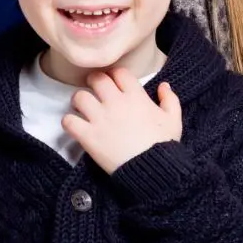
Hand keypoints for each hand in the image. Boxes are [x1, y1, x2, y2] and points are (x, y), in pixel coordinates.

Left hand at [63, 69, 181, 173]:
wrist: (153, 170)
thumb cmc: (163, 144)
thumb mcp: (174, 120)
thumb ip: (170, 99)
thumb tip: (164, 85)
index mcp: (136, 96)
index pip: (119, 72)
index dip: (115, 75)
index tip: (114, 83)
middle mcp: (115, 103)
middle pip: (96, 79)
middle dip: (94, 82)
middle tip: (95, 91)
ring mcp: (100, 118)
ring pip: (79, 97)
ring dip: (79, 101)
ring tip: (82, 108)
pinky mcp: (88, 136)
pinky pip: (69, 121)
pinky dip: (69, 122)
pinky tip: (75, 126)